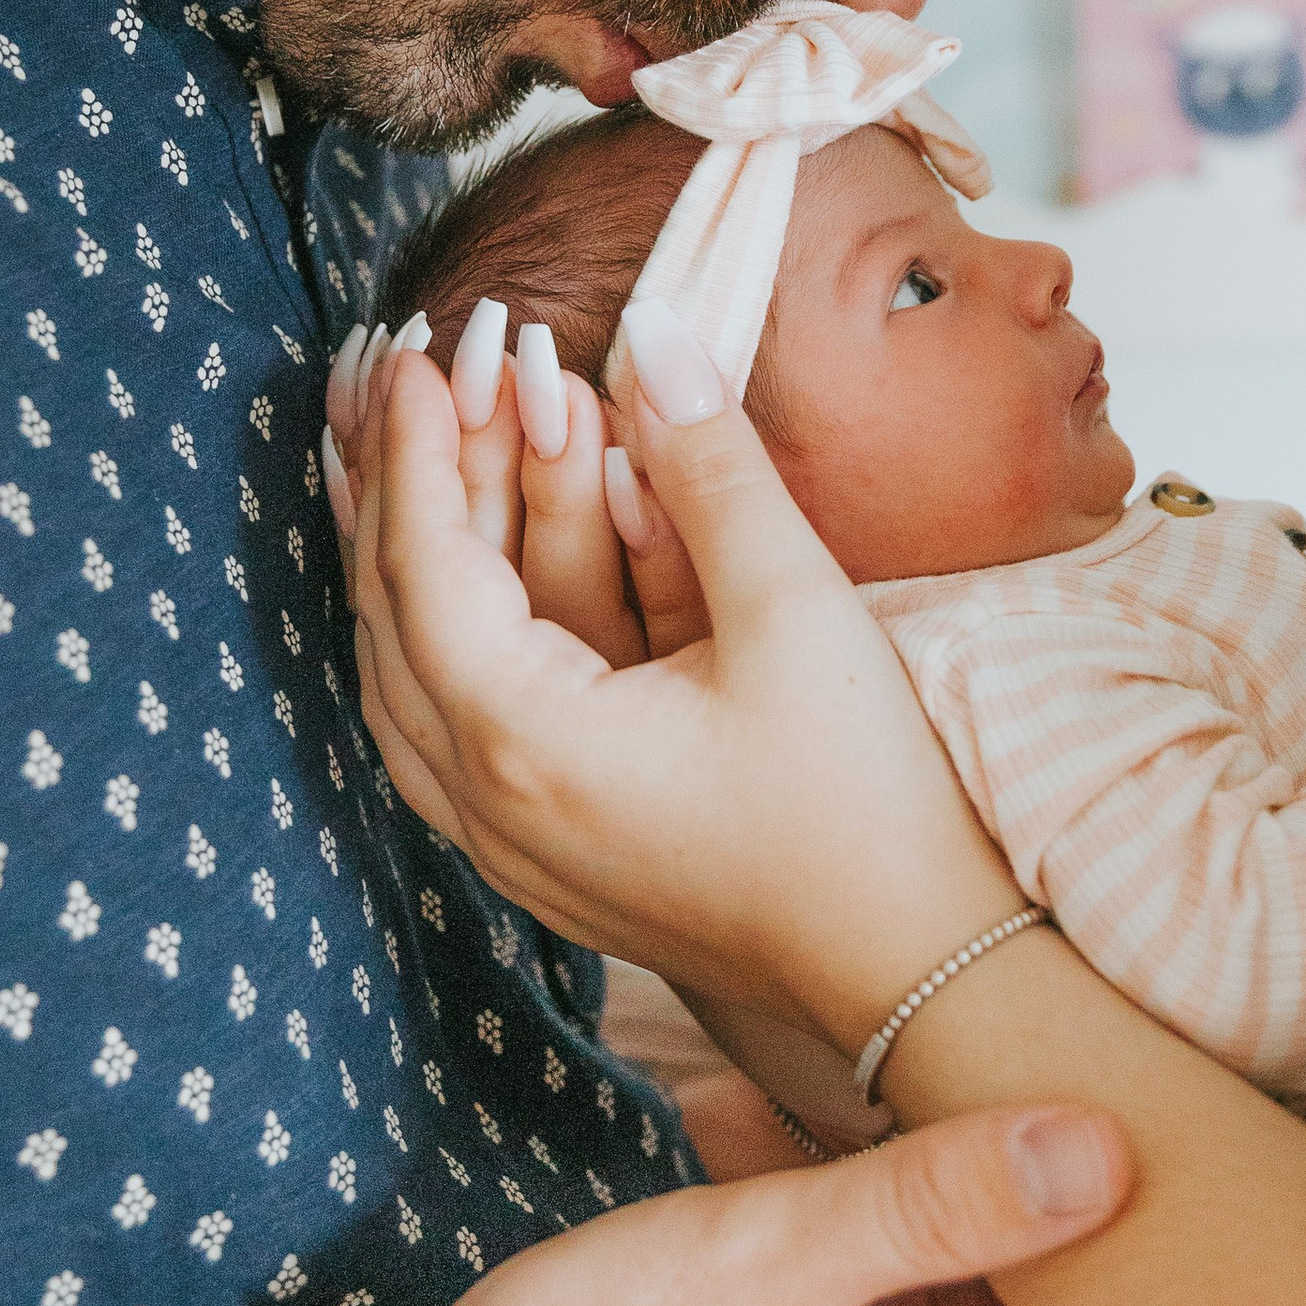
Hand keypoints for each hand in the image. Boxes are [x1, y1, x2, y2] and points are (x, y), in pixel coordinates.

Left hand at [348, 314, 1021, 1048]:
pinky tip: (451, 589)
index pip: (427, 567)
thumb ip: (712, 469)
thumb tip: (659, 333)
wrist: (915, 972)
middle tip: (393, 385)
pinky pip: (445, 735)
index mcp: (528, 743)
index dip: (421, 450)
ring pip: (404, 683)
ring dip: (403, 569)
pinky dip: (437, 643)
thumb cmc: (864, 802)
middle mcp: (489, 804)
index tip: (421, 354)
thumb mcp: (795, 612)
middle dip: (393, 492)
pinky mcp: (547, 860)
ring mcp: (508, 845)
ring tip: (399, 466)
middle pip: (391, 623)